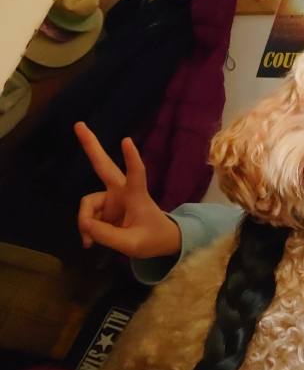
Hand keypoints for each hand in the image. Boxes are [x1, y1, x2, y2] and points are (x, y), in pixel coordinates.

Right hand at [74, 122, 181, 258]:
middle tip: (79, 124)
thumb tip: (85, 224)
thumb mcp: (132, 244)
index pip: (136, 173)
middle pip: (104, 166)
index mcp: (136, 195)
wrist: (159, 243)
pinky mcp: (105, 208)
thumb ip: (107, 236)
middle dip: (91, 146)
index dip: (131, 158)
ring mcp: (112, 199)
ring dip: (86, 222)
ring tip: (90, 241)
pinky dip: (87, 229)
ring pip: (89, 204)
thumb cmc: (154, 239)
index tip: (126, 140)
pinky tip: (90, 241)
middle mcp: (122, 192)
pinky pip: (88, 216)